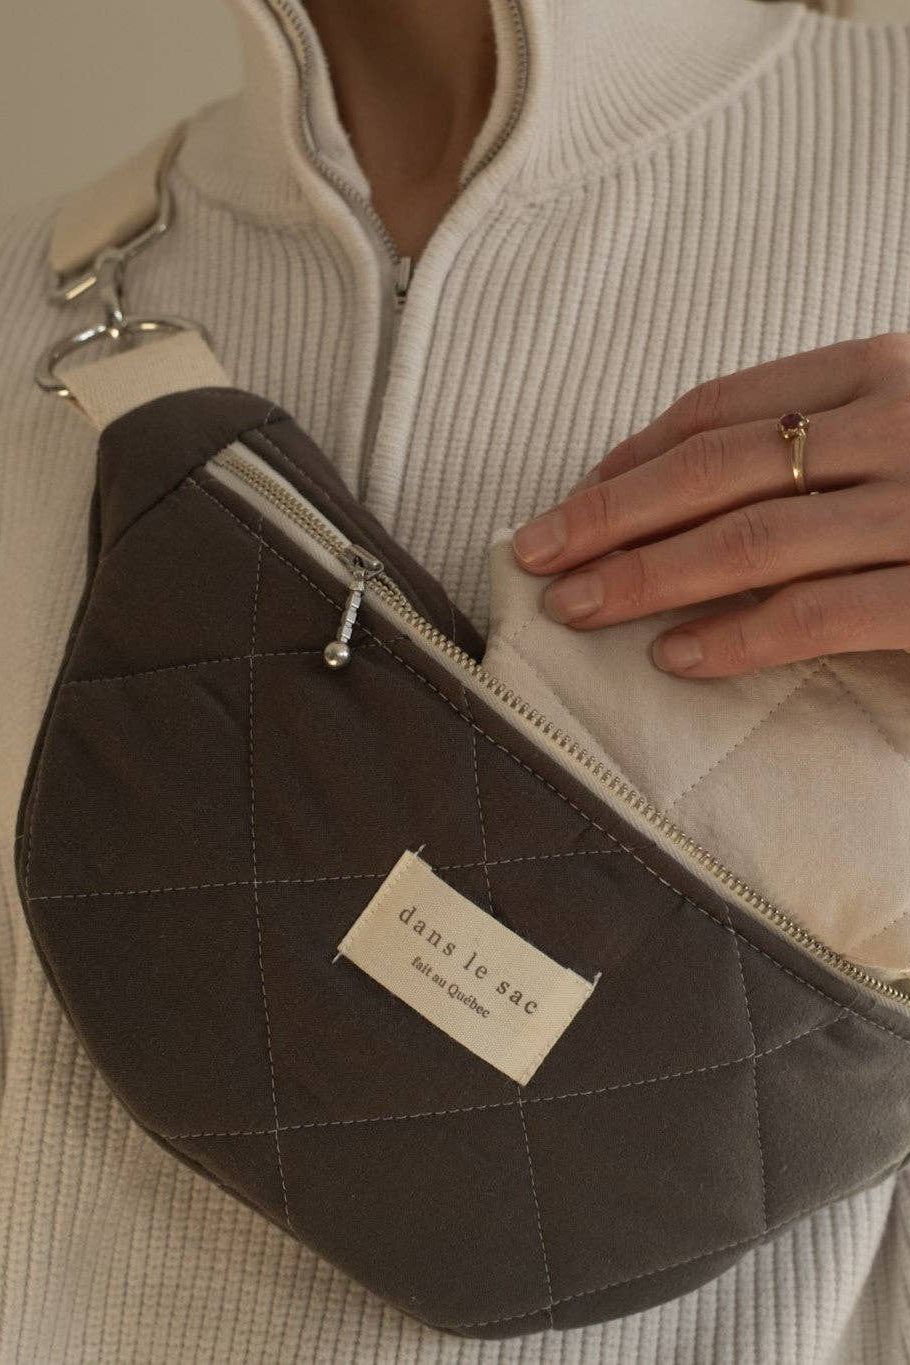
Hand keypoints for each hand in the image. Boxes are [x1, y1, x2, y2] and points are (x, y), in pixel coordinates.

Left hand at [511, 334, 909, 676]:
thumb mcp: (897, 432)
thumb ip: (812, 441)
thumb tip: (659, 482)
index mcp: (880, 371)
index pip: (722, 409)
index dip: (628, 459)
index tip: (567, 506)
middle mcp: (898, 427)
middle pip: (714, 469)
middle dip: (608, 517)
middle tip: (536, 557)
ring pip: (749, 540)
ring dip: (644, 577)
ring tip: (576, 608)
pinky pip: (816, 616)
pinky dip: (734, 637)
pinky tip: (673, 656)